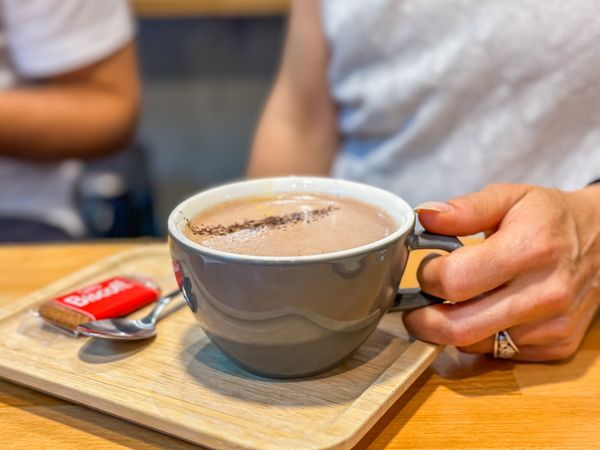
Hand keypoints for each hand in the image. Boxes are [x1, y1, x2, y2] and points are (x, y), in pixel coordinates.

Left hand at [405, 183, 599, 360]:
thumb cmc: (549, 217)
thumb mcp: (510, 197)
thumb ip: (465, 208)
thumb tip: (424, 216)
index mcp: (529, 249)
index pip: (454, 281)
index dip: (428, 276)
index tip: (428, 267)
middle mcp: (544, 294)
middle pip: (458, 327)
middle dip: (423, 319)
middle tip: (415, 306)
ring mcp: (552, 326)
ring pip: (474, 344)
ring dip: (450, 328)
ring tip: (453, 303)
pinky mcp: (557, 347)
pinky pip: (498, 354)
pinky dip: (479, 337)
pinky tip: (484, 312)